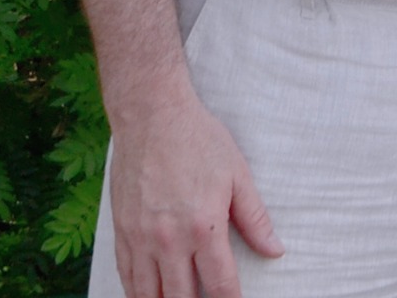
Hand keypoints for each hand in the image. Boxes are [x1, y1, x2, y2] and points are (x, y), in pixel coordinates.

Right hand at [106, 87, 282, 297]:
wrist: (151, 115)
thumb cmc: (198, 140)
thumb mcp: (237, 175)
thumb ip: (255, 218)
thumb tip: (275, 250)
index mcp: (203, 227)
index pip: (220, 285)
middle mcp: (169, 240)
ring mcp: (140, 238)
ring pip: (148, 295)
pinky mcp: (121, 231)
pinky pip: (125, 277)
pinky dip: (137, 293)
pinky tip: (148, 296)